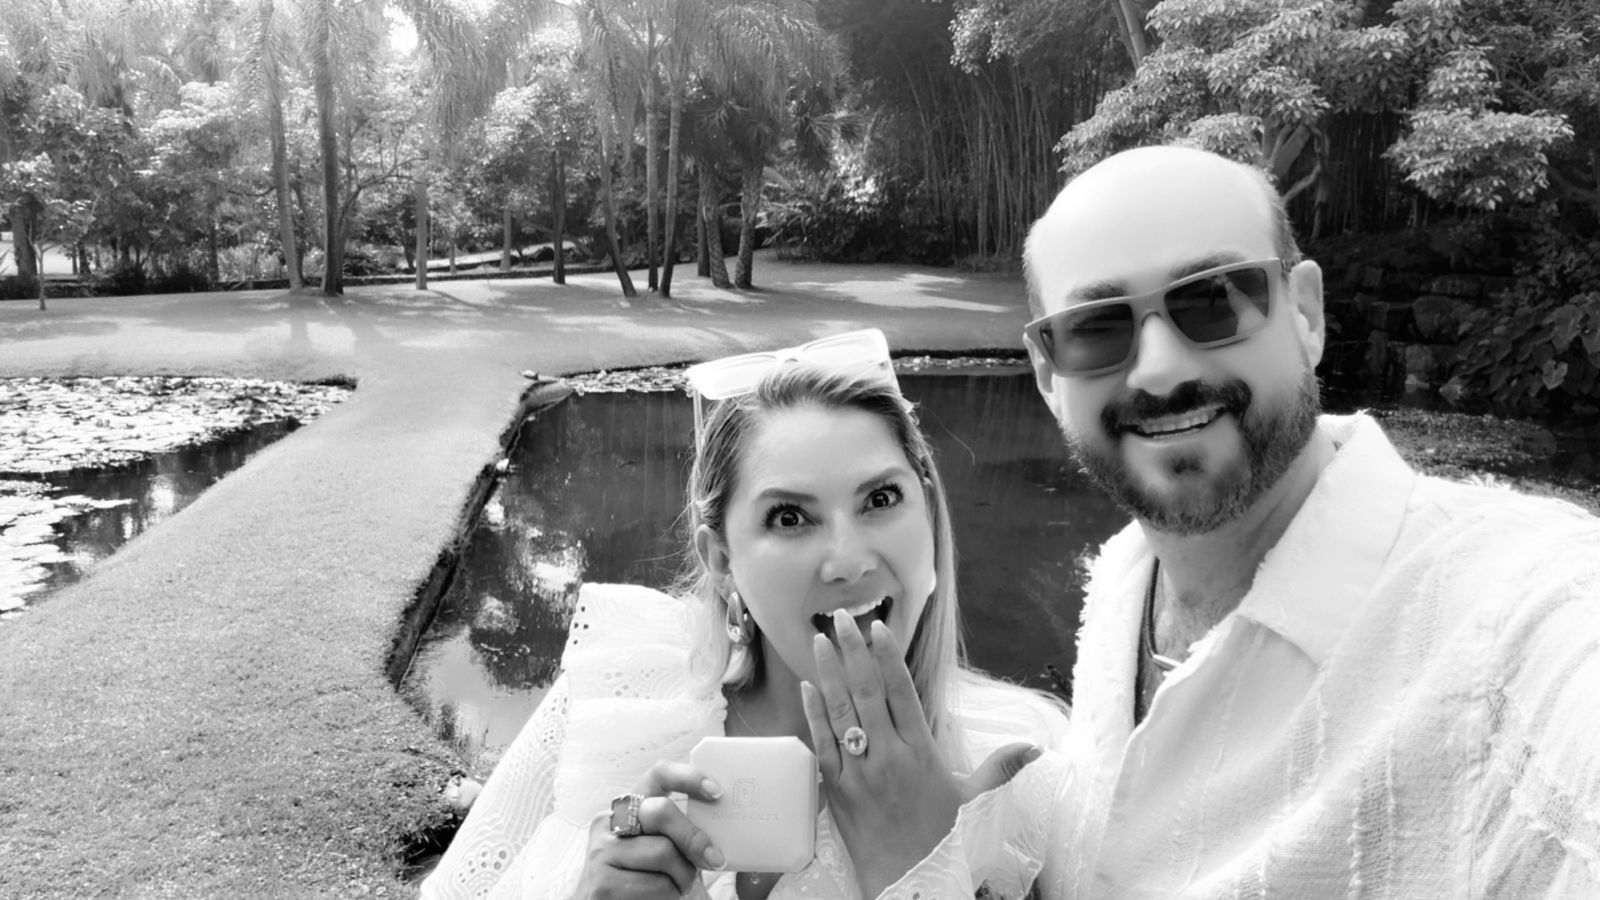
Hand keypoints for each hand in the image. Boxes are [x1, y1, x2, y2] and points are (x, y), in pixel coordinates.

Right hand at [572, 760, 725, 898]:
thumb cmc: (648, 880)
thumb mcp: (664, 849)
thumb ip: (679, 833)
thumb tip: (718, 833)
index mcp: (630, 808)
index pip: (657, 775)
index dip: (687, 777)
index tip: (716, 791)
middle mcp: (610, 823)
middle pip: (661, 812)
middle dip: (693, 836)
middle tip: (714, 858)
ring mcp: (601, 851)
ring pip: (662, 852)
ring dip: (683, 877)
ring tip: (677, 886)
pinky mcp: (602, 882)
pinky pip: (655, 884)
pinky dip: (669, 896)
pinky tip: (658, 898)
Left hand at [802, 611, 1037, 896]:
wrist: (910, 885)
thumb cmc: (943, 841)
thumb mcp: (975, 801)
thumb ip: (1000, 767)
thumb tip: (1035, 748)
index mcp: (920, 752)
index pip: (900, 692)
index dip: (887, 657)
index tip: (878, 628)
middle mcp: (887, 756)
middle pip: (866, 692)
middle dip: (852, 651)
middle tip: (840, 617)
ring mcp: (858, 771)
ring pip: (839, 712)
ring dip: (828, 673)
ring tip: (820, 640)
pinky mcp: (835, 789)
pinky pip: (821, 744)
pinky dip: (813, 714)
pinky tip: (807, 687)